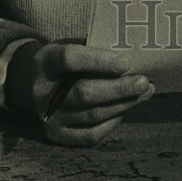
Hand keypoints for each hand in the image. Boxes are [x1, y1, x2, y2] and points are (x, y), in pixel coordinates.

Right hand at [6, 41, 154, 146]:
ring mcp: (49, 118)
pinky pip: (90, 135)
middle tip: (144, 81)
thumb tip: (133, 54)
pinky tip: (125, 108)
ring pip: (92, 115)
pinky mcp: (57, 136)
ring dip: (123, 104)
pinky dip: (112, 123)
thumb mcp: (72, 44)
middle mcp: (42, 93)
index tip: (125, 62)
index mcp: (45, 62)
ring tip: (145, 92)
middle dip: (119, 89)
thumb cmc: (66, 59)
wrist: (36, 82)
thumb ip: (95, 47)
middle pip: (84, 93)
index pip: (70, 59)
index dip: (98, 61)